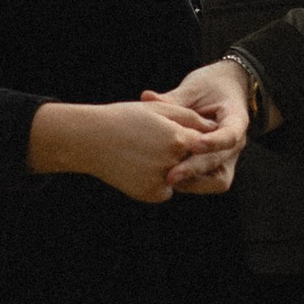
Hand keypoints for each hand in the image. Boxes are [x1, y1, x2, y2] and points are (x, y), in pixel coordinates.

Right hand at [27, 98, 215, 204]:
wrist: (91, 139)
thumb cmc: (124, 118)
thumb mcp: (158, 110)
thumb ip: (189, 117)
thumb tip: (213, 127)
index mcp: (178, 139)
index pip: (203, 143)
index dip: (195, 136)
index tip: (184, 133)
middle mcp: (174, 163)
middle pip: (191, 160)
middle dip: (181, 153)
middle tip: (156, 143)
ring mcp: (163, 181)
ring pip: (179, 176)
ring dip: (171, 167)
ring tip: (145, 152)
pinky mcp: (152, 194)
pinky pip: (165, 189)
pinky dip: (156, 180)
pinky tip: (138, 166)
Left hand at [147, 62, 251, 192]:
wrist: (226, 91)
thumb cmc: (210, 86)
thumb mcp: (195, 87)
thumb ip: (175, 98)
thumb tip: (146, 97)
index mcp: (236, 118)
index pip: (231, 134)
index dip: (215, 142)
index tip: (196, 144)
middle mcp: (236, 143)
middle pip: (219, 160)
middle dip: (195, 169)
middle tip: (171, 176)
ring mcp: (228, 157)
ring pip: (217, 180)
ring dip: (194, 181)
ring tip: (168, 179)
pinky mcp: (216, 167)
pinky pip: (207, 182)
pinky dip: (190, 183)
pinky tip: (168, 178)